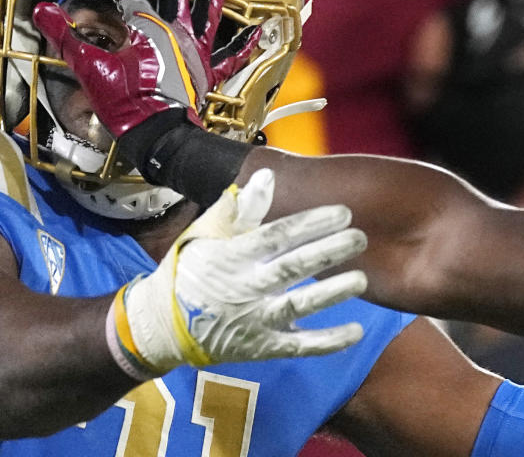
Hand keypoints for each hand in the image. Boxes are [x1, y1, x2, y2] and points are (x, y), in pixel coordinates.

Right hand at [32, 0, 260, 137]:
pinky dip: (244, 44)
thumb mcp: (90, 69)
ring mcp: (195, 50)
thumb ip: (66, 37)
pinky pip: (231, 56)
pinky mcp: (206, 72)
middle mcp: (176, 31)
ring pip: (207, 8)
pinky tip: (256, 31)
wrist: (159, 138)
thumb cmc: (128, 105)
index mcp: (147, 28)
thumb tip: (42, 11)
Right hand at [106, 168, 368, 379]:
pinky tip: (356, 331)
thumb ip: (239, 208)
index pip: (276, 236)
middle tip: (360, 238)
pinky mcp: (261, 348)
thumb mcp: (206, 233)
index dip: (310, 223)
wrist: (163, 325)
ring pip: (298, 306)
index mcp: (232, 256)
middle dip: (328, 252)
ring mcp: (254, 321)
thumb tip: (267, 175)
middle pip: (292, 268)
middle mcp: (244, 288)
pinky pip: (298, 346)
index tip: (342, 212)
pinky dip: (328, 341)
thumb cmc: (189, 271)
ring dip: (331, 294)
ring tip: (361, 280)